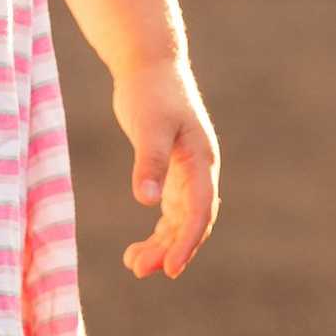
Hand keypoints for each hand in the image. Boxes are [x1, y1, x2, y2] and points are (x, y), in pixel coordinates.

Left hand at [114, 58, 218, 278]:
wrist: (149, 67)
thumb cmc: (150, 93)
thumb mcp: (149, 126)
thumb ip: (149, 162)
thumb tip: (146, 201)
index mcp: (202, 161)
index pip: (200, 211)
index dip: (187, 241)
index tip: (170, 268)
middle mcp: (199, 172)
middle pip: (191, 222)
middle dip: (170, 249)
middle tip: (139, 269)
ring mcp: (186, 175)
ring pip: (179, 222)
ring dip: (161, 245)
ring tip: (133, 264)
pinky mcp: (170, 174)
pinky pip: (170, 214)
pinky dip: (157, 233)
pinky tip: (137, 248)